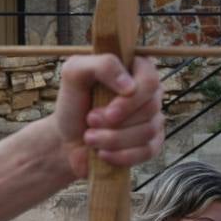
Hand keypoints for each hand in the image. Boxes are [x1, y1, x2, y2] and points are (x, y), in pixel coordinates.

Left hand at [53, 55, 163, 176]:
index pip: (150, 80)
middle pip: (151, 107)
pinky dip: (120, 156)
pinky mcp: (152, 144)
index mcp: (136, 69)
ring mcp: (153, 119)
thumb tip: (129, 86)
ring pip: (148, 131)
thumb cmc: (73, 103)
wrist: (66, 139)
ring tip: (89, 137)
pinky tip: (102, 153)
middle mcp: (150, 94)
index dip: (131, 100)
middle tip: (90, 121)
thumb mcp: (74, 73)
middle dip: (115, 121)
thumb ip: (101, 65)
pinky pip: (147, 152)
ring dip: (112, 138)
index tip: (108, 112)